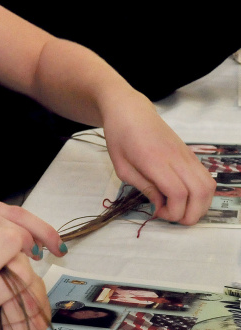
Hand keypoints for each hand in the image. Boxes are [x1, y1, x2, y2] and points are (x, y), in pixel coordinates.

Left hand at [100, 90, 213, 223]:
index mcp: (155, 161)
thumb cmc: (120, 138)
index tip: (158, 213)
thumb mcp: (122, 167)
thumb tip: (161, 206)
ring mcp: (187, 155)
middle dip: (190, 214)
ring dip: (200, 205)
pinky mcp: (191, 155)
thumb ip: (144, 187)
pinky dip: (201, 194)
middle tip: (172, 217)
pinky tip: (184, 197)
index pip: (178, 192)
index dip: (173, 211)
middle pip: (200, 192)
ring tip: (180, 209)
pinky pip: (206, 178)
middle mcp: (177, 158)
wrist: (131, 112)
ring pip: (209, 186)